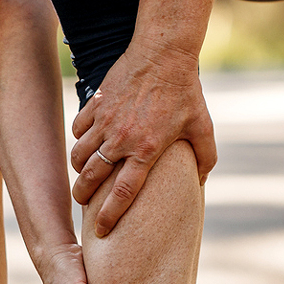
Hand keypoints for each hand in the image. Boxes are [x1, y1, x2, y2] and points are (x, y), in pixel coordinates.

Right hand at [69, 37, 215, 236]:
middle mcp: (122, 139)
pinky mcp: (97, 103)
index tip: (101, 231)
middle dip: (83, 196)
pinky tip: (87, 143)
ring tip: (85, 174)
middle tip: (83, 202)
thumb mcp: (203, 128)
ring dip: (80, 169)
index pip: (122, 194)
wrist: (164, 53)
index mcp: (147, 151)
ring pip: (79, 155)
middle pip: (91, 179)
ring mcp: (106, 121)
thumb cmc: (187, 92)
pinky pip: (78, 130)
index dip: (108, 216)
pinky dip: (79, 140)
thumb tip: (200, 183)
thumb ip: (205, 159)